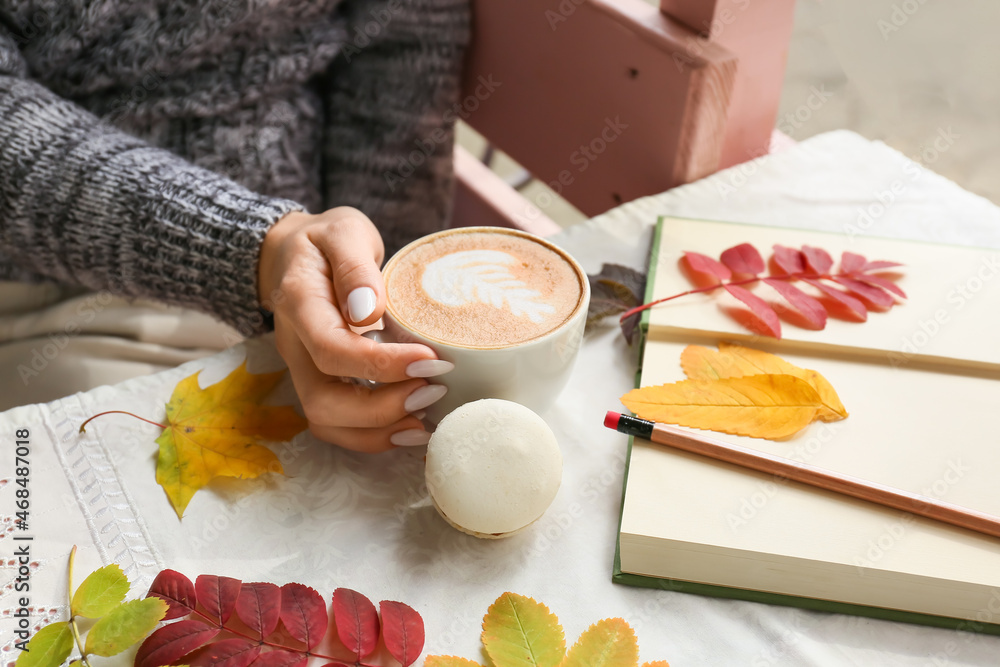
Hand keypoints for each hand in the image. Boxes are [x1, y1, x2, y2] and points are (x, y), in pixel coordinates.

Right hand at [258, 207, 451, 451]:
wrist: (295, 255)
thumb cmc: (325, 242)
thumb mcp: (343, 231)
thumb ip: (355, 266)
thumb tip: (368, 310)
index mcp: (299, 304)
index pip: (331, 350)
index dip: (380, 365)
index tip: (430, 359)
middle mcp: (295, 346)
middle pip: (323, 402)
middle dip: (382, 409)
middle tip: (433, 390)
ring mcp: (303, 370)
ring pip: (327, 423)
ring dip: (379, 430)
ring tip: (428, 416)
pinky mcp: (320, 383)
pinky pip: (338, 425)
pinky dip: (375, 435)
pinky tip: (413, 424)